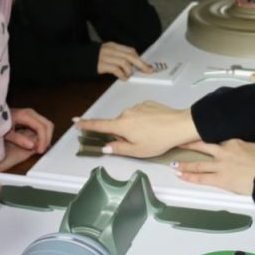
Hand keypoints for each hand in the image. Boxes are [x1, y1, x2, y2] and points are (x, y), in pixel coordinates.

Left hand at [7, 107, 53, 152]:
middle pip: (48, 125)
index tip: (40, 151)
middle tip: (41, 150)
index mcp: (25, 115)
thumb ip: (18, 139)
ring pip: (47, 125)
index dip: (43, 140)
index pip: (41, 127)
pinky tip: (37, 143)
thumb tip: (32, 145)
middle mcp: (31, 113)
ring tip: (39, 148)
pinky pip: (43, 125)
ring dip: (46, 137)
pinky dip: (43, 135)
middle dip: (47, 139)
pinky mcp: (32, 117)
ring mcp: (33, 114)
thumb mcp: (6, 133)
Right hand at [76, 101, 198, 157]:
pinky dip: (143, 120)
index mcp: (122, 125)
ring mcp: (137, 106)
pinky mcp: (147, 103)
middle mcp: (126, 113)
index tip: (75, 121)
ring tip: (149, 135)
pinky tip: (154, 126)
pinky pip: (139, 113)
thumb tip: (105, 147)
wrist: (179, 125)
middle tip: (138, 143)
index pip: (99, 125)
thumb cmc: (159, 140)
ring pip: (129, 119)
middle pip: (117, 124)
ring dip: (133, 127)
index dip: (86, 124)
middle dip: (122, 134)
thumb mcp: (137, 151)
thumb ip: (119, 149)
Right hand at [97, 41, 153, 80]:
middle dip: (141, 64)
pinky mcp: (101, 64)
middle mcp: (111, 49)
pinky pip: (116, 69)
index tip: (146, 66)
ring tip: (129, 75)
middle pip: (130, 55)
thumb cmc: (94, 58)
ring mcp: (105, 56)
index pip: (130, 50)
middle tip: (148, 71)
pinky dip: (122, 74)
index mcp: (113, 46)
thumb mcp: (107, 54)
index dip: (139, 58)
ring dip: (130, 70)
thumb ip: (118, 57)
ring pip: (124, 61)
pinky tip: (123, 78)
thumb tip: (132, 66)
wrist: (78, 59)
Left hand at [174, 139, 254, 195]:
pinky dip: (190, 177)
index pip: (217, 136)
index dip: (206, 135)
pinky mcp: (220, 179)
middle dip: (188, 144)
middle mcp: (223, 152)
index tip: (198, 133)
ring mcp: (220, 166)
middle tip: (178, 141)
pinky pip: (201, 178)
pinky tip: (181, 176)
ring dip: (185, 164)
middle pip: (202, 146)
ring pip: (198, 164)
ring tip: (174, 164)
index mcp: (234, 142)